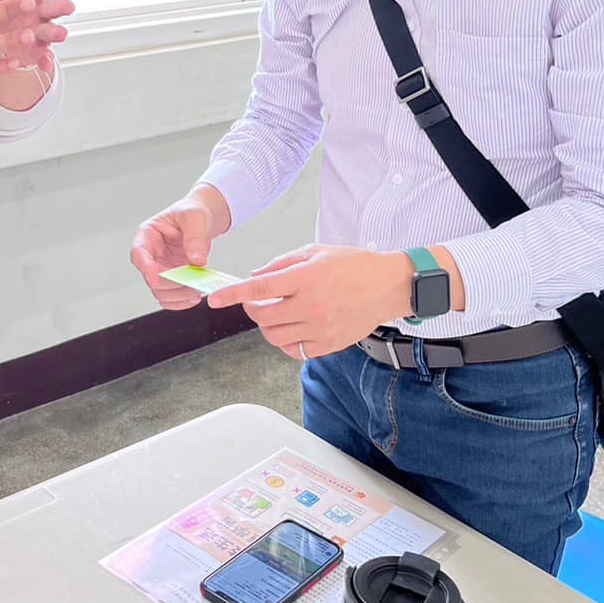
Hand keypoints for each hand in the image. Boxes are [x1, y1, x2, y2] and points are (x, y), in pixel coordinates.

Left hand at [0, 0, 73, 73]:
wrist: (1, 33)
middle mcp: (38, 12)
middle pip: (50, 8)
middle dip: (59, 6)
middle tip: (68, 5)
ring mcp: (39, 32)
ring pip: (49, 32)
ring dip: (55, 32)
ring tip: (61, 33)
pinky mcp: (37, 50)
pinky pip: (43, 56)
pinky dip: (46, 60)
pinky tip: (47, 64)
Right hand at [130, 186, 232, 310]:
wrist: (204, 219)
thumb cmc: (192, 212)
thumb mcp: (194, 217)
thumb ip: (195, 238)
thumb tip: (196, 261)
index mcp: (148, 234)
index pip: (139, 253)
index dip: (145, 267)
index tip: (154, 277)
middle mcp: (151, 254)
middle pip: (151, 278)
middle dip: (170, 284)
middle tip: (191, 284)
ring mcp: (162, 268)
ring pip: (160, 291)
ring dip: (178, 296)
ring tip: (196, 290)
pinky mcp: (173, 278)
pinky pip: (171, 297)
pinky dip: (181, 301)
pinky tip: (194, 295)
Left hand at [207, 245, 413, 359]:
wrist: (389, 286)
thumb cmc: (354, 264)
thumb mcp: (316, 252)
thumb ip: (282, 264)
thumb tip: (255, 277)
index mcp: (305, 279)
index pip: (257, 289)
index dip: (231, 295)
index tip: (215, 300)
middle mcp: (311, 306)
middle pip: (262, 317)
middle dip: (251, 309)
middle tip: (255, 301)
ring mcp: (320, 328)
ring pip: (274, 336)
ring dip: (267, 325)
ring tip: (277, 312)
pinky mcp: (329, 344)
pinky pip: (295, 350)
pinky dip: (287, 341)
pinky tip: (293, 327)